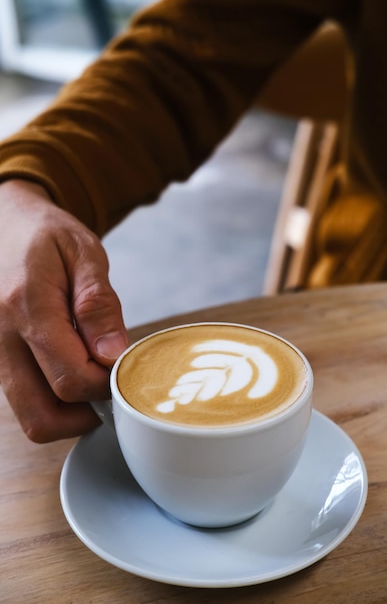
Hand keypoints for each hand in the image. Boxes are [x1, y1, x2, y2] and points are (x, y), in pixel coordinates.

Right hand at [0, 180, 127, 441]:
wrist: (3, 224)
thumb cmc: (45, 234)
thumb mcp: (83, 253)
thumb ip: (98, 304)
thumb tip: (111, 355)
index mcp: (26, 306)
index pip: (70, 378)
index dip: (105, 385)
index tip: (122, 367)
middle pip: (41, 415)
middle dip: (84, 414)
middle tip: (108, 385)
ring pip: (29, 414)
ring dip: (67, 411)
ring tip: (91, 375)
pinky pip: (23, 398)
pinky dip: (51, 399)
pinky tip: (71, 367)